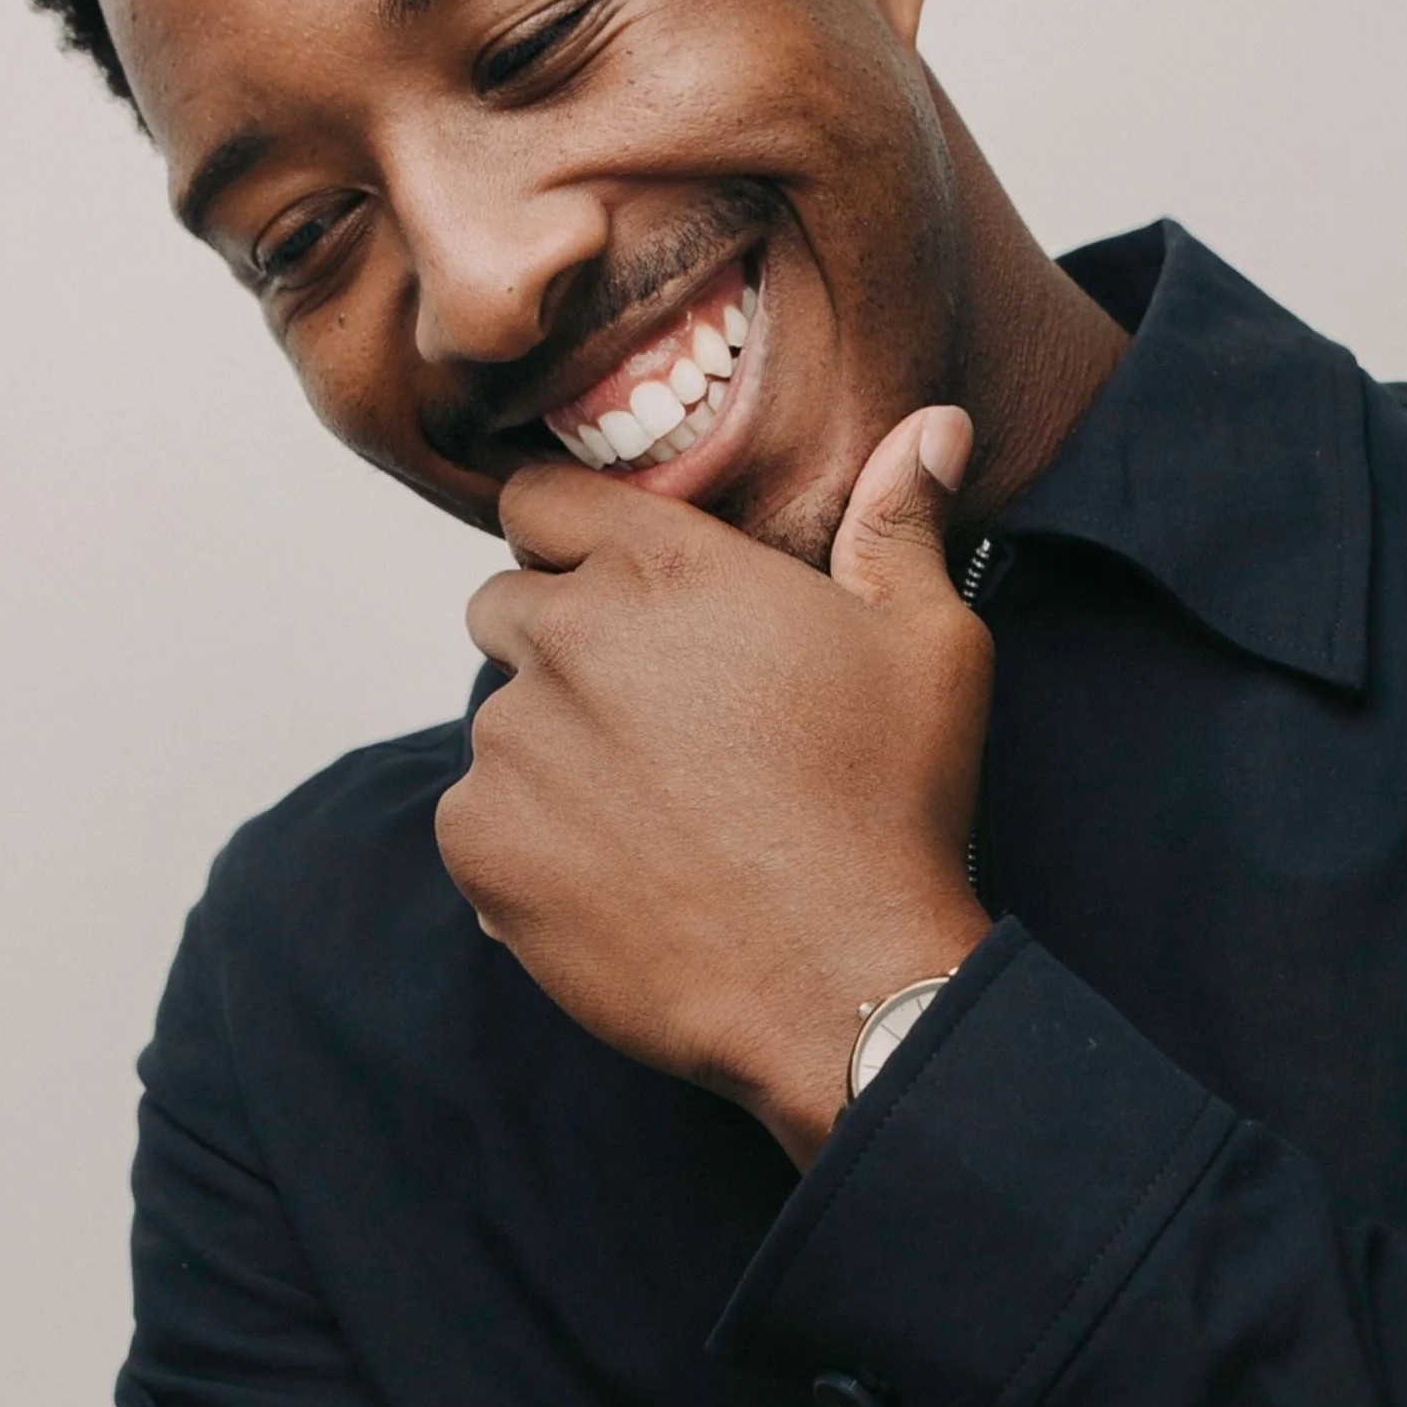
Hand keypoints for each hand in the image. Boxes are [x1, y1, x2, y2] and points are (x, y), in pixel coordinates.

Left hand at [435, 408, 993, 1160]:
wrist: (841, 981)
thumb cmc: (893, 806)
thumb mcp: (928, 646)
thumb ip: (900, 524)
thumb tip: (932, 425)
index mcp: (663, 568)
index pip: (539, 500)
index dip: (568, 539)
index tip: (608, 588)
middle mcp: (568, 636)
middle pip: (505, 606)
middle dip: (560, 647)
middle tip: (653, 722)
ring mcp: (512, 741)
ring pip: (497, 720)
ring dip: (550, 751)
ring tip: (651, 815)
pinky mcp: (480, 841)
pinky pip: (474, 817)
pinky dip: (525, 843)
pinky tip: (616, 877)